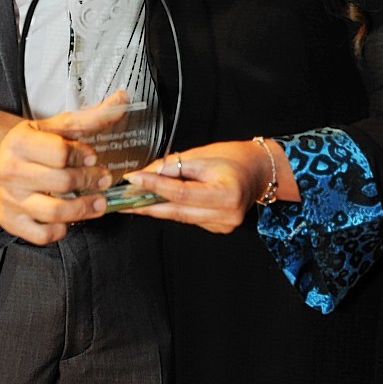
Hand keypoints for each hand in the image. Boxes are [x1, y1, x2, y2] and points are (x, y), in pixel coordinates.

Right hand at [0, 92, 127, 244]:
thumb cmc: (31, 146)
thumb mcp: (54, 126)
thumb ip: (89, 117)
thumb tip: (121, 100)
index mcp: (20, 143)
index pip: (60, 152)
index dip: (82, 156)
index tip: (93, 157)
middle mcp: (11, 171)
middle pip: (62, 182)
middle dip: (90, 181)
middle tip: (103, 180)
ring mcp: (10, 199)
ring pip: (55, 212)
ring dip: (84, 209)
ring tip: (98, 202)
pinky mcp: (13, 221)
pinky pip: (43, 234)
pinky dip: (61, 230)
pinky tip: (68, 218)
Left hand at [123, 141, 274, 233]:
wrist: (260, 171)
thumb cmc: (235, 158)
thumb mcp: (203, 155)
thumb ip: (174, 166)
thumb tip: (146, 174)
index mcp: (226, 193)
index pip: (181, 192)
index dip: (155, 186)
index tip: (134, 179)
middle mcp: (226, 214)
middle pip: (177, 210)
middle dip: (147, 204)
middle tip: (122, 199)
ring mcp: (223, 225)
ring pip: (180, 216)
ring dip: (156, 208)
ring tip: (133, 200)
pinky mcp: (218, 228)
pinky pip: (189, 218)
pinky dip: (172, 210)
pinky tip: (158, 203)